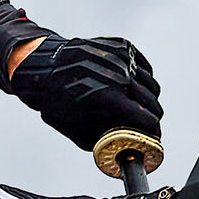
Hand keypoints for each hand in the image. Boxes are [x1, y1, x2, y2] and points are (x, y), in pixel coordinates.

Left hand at [9, 35, 162, 150]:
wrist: (45, 65)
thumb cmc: (57, 101)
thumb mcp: (77, 130)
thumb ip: (105, 142)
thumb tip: (126, 151)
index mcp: (109, 98)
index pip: (147, 119)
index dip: (153, 133)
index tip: (153, 138)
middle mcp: (119, 76)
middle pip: (153, 103)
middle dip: (153, 119)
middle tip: (148, 126)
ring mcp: (122, 58)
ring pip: (152, 85)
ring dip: (149, 100)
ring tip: (140, 107)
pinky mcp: (123, 46)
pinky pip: (144, 68)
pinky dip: (143, 80)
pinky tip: (135, 88)